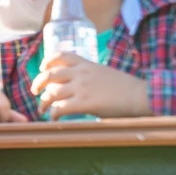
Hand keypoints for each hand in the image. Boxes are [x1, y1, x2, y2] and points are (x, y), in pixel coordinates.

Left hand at [32, 53, 150, 119]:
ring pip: (51, 93)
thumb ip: (87, 76)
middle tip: (34, 92)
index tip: (43, 68)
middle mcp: (81, 73)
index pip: (61, 55)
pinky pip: (60, 108)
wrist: (140, 95)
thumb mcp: (103, 73)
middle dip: (38, 83)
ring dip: (43, 103)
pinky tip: (54, 119)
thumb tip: (75, 86)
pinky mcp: (84, 103)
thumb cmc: (125, 87)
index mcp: (86, 64)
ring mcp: (81, 87)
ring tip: (42, 110)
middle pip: (49, 74)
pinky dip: (53, 114)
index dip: (48, 61)